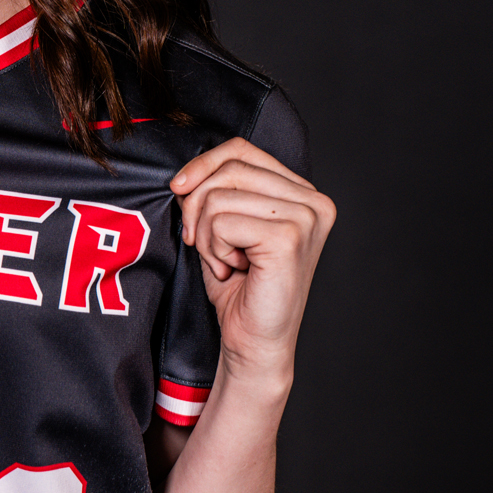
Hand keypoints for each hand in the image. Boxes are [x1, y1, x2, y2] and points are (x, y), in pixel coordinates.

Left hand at [171, 138, 335, 388]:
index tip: (178, 189)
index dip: (203, 164)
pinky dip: (214, 249)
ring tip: (224, 262)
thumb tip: (186, 175)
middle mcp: (314, 201)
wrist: (253, 342)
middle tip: (203, 244)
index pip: (243, 150)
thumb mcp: (224, 229)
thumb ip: (215, 193)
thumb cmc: (239, 289)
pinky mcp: (289, 238)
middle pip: (230, 169)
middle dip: (198, 206)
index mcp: (303, 193)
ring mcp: (306, 218)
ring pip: (220, 196)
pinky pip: (222, 223)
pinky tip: (231, 271)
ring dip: (207, 234)